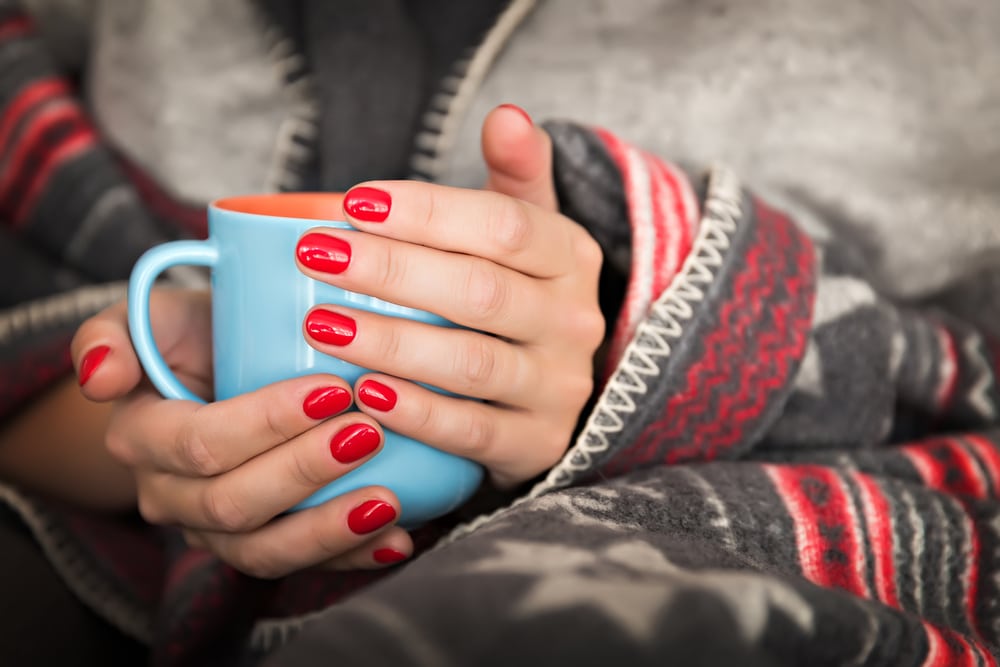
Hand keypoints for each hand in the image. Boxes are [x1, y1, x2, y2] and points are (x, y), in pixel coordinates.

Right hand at [71, 290, 412, 577]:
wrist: (220, 366)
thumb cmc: (199, 332)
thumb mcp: (155, 314)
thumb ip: (113, 333)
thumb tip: (101, 378)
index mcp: (142, 438)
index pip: (199, 444)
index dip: (264, 424)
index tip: (332, 390)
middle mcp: (169, 495)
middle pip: (233, 502)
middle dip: (304, 472)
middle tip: (368, 434)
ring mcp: (212, 529)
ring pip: (263, 551)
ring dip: (328, 530)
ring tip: (387, 503)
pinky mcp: (256, 545)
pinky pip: (298, 566)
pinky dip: (349, 558)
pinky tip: (395, 540)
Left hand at [296, 105, 604, 488]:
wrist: (552, 388)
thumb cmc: (517, 294)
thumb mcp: (528, 231)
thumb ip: (516, 174)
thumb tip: (507, 115)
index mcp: (570, 256)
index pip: (503, 226)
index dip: (427, 212)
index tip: (354, 203)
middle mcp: (574, 320)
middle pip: (480, 291)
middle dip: (391, 270)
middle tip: (315, 255)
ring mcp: (559, 387)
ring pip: (471, 362)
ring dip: (392, 341)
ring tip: (320, 324)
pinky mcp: (536, 444)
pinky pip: (472, 431)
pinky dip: (416, 413)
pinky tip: (363, 394)